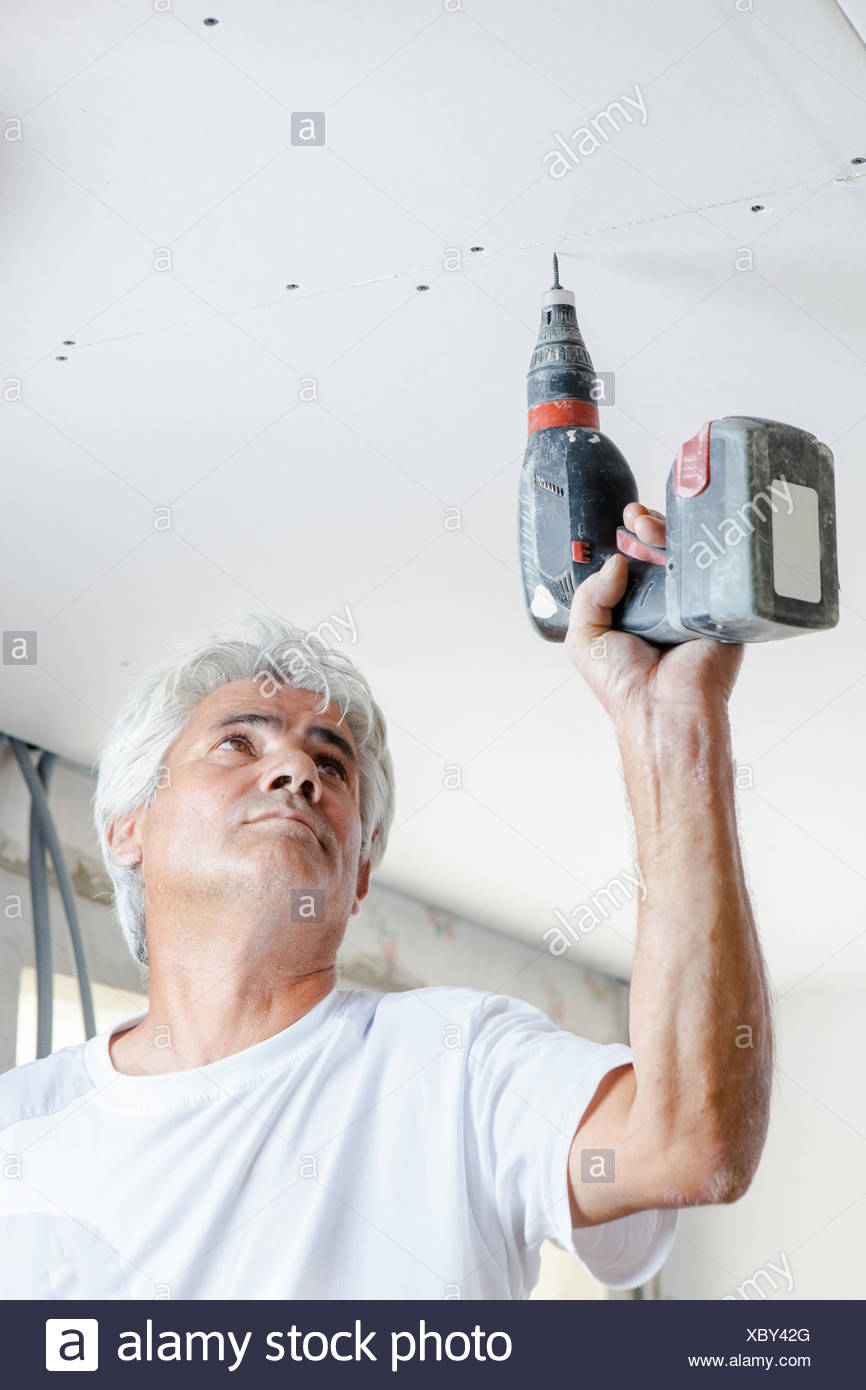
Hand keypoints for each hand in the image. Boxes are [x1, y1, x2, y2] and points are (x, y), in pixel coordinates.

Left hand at [564, 502, 743, 724]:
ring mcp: (692, 604)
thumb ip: (588, 596)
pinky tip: (686, 540)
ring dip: (670, 534)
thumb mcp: (585, 638)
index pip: (632, 564)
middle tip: (636, 519)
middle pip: (660, 553)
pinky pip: (714, 571)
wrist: (663, 708)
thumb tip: (615, 561)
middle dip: (648, 529)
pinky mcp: (718, 607)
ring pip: (686, 557)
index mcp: (633, 611)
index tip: (621, 524)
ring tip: (650, 527)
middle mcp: (663, 605)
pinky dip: (703, 550)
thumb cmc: (624, 685)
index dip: (626, 541)